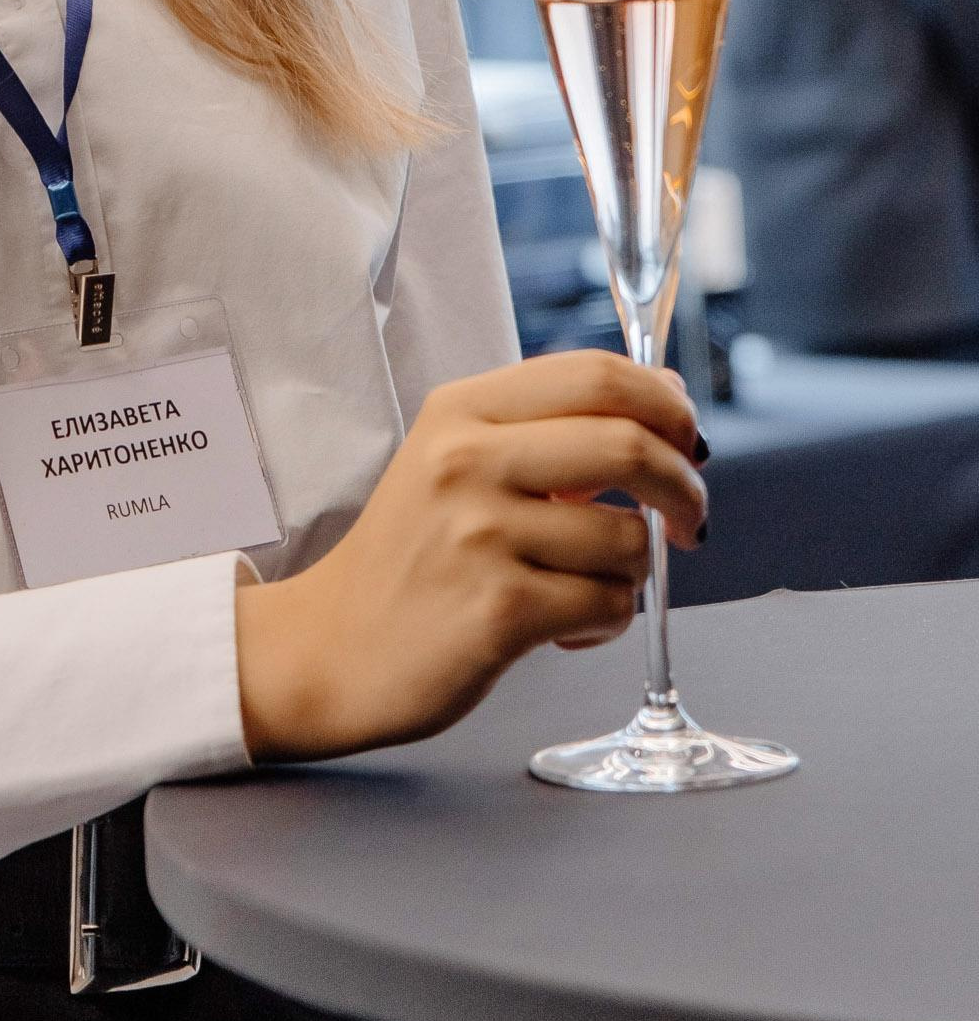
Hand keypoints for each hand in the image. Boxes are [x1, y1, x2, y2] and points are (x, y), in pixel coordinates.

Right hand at [235, 352, 706, 762]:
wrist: (330, 646)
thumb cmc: (411, 555)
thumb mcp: (456, 462)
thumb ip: (548, 428)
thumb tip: (666, 394)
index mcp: (461, 411)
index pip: (595, 374)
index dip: (665, 403)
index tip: (685, 441)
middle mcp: (466, 460)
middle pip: (628, 442)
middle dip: (684, 486)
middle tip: (690, 519)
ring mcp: (480, 534)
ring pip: (628, 539)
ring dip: (633, 573)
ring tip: (585, 587)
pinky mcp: (499, 610)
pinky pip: (608, 604)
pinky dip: (607, 621)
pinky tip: (563, 627)